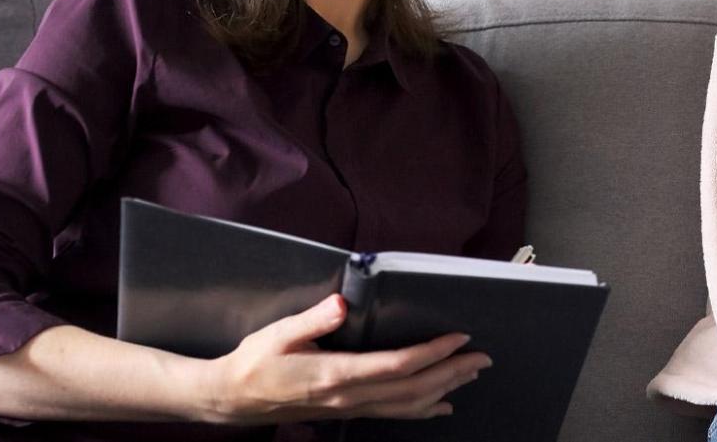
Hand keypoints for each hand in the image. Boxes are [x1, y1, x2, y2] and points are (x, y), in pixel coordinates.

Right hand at [193, 294, 490, 423]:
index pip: (397, 365)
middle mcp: (349, 396)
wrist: (233, 398)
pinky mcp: (348, 412)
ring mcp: (350, 408)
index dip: (433, 353)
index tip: (459, 337)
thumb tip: (341, 302)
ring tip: (471, 374)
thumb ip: (313, 319)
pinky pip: (393, 414)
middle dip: (452, 372)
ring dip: (445, 389)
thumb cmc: (256, 361)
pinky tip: (442, 405)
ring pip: (408, 405)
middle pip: (413, 388)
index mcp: (336, 374)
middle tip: (483, 357)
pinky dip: (423, 410)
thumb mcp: (279, 333)